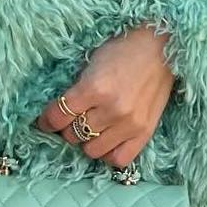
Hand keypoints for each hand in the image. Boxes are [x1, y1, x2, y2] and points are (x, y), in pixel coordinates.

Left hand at [37, 26, 175, 167]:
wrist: (161, 46)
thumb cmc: (123, 48)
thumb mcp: (92, 63)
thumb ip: (76, 89)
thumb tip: (58, 113)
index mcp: (94, 88)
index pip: (58, 117)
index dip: (46, 120)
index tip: (46, 121)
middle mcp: (111, 110)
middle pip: (73, 135)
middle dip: (68, 128)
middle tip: (72, 119)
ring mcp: (130, 124)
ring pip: (92, 151)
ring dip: (87, 141)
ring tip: (91, 128)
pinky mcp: (145, 132)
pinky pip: (119, 160)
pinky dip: (108, 154)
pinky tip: (107, 141)